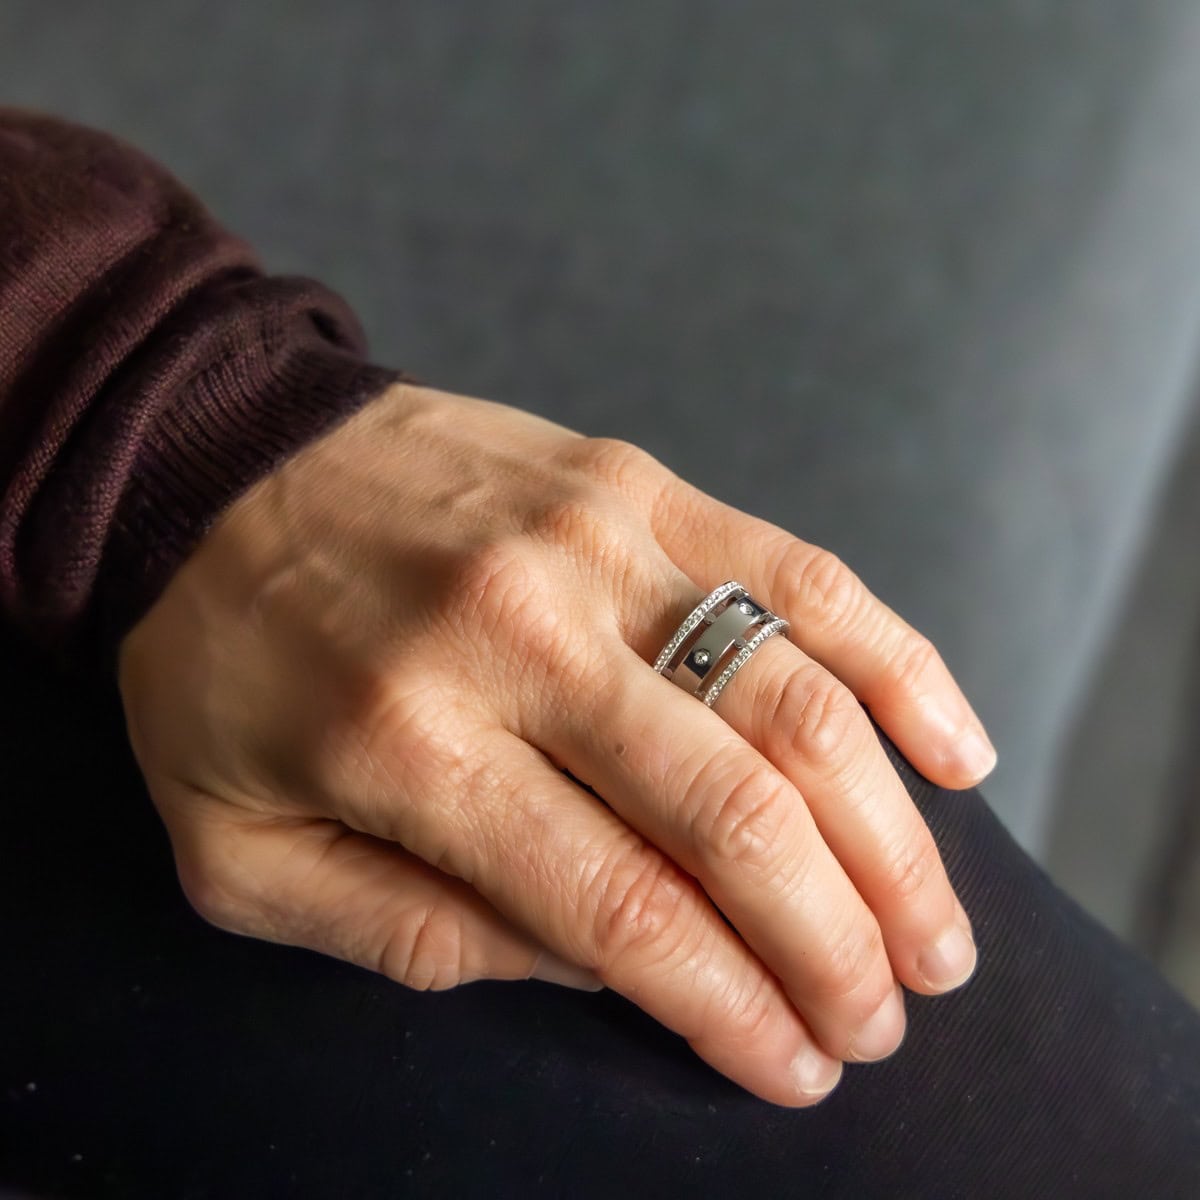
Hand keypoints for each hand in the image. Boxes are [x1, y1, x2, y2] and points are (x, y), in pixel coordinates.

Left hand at [118, 383, 992, 1106]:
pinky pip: (802, 574)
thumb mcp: (238, 849)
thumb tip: (593, 969)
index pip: (619, 907)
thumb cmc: (221, 663)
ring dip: (890, 836)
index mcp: (409, 744)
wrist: (218, 459)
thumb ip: (408, 932)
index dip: (729, 1008)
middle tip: (885, 1018)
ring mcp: (594, 544)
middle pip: (734, 815)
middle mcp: (522, 636)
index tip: (797, 1066)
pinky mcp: (638, 485)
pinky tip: (956, 751)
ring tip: (937, 929)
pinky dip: (899, 667)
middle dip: (835, 944)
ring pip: (797, 699)